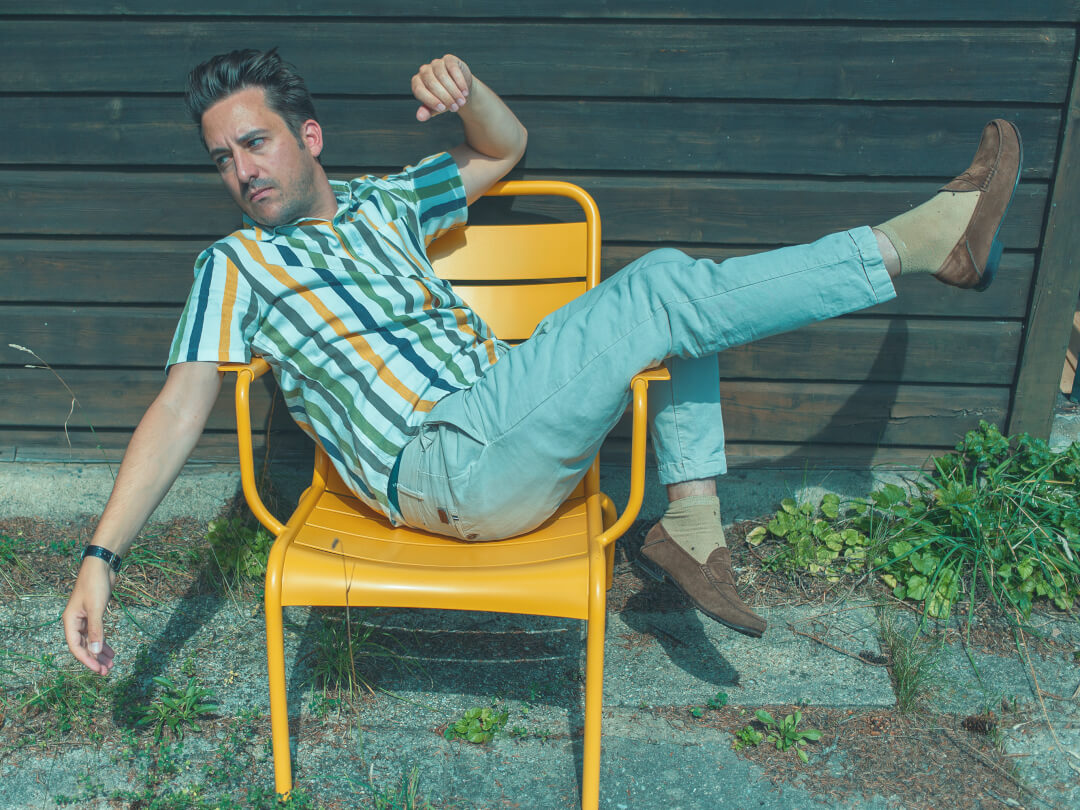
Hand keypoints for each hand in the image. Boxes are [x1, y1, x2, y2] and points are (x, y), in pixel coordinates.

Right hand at [63, 558, 116, 674]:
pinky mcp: (94, 615)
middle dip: (95, 659)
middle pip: (84, 646)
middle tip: (107, 671)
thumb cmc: (95, 585)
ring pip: (91, 641)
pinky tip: (111, 651)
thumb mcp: (96, 608)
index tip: (99, 669)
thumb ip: (96, 630)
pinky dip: (104, 643)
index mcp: (70, 622)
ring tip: (111, 664)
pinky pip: (97, 634)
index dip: (87, 660)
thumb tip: (96, 652)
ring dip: (100, 653)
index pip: (76, 647)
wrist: (101, 566)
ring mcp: (85, 619)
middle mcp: (75, 622)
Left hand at [412, 54, 473, 121]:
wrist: (460, 91)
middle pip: (431, 83)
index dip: (430, 100)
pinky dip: (460, 81)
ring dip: (453, 90)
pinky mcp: (448, 59)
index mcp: (417, 82)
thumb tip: (420, 118)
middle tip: (455, 108)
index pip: (419, 90)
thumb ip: (427, 111)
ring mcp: (436, 63)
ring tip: (461, 102)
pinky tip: (465, 92)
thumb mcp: (436, 107)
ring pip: (442, 75)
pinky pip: (453, 69)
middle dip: (445, 97)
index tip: (442, 109)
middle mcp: (424, 71)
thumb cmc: (445, 100)